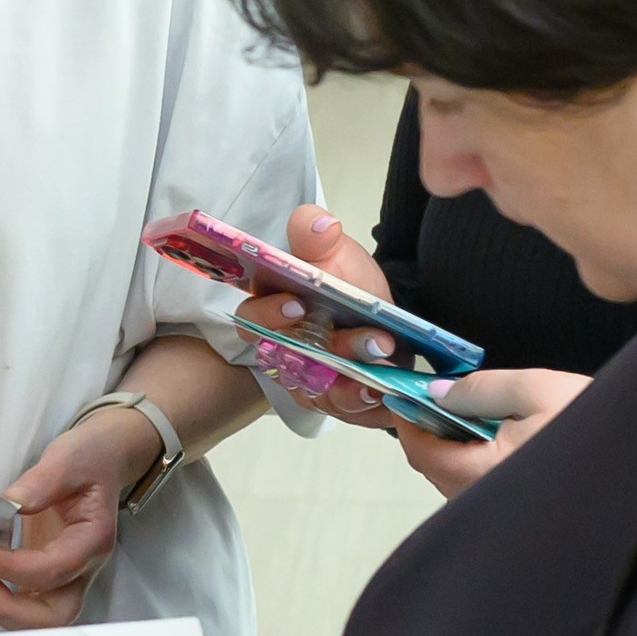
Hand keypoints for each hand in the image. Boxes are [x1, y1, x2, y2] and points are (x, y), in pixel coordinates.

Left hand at [0, 410, 160, 630]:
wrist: (101, 463)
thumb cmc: (88, 460)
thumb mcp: (67, 458)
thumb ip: (42, 481)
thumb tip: (11, 502)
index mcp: (92, 540)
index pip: (52, 571)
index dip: (10, 568)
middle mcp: (84, 567)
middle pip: (54, 617)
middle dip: (9, 607)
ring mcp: (69, 577)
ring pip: (41, 621)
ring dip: (3, 607)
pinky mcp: (51, 577)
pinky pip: (29, 606)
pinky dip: (3, 599)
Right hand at [239, 204, 402, 427]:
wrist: (384, 315)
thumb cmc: (347, 283)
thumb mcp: (336, 251)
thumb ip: (316, 235)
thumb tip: (318, 224)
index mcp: (273, 308)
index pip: (252, 317)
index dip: (269, 314)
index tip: (298, 305)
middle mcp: (282, 350)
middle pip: (290, 361)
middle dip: (330, 351)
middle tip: (372, 340)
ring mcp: (306, 380)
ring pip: (318, 392)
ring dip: (350, 385)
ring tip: (380, 374)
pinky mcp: (333, 402)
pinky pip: (344, 411)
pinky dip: (364, 405)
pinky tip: (384, 394)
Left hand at [391, 367, 591, 500]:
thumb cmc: (595, 422)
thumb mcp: (536, 389)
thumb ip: (481, 389)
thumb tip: (439, 392)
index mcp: (485, 472)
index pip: (422, 452)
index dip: (408, 420)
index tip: (406, 394)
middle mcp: (487, 500)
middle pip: (436, 469)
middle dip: (430, 432)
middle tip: (439, 396)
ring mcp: (503, 510)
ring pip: (457, 480)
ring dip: (454, 447)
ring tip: (474, 412)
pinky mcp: (518, 511)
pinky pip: (481, 488)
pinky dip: (476, 461)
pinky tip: (500, 436)